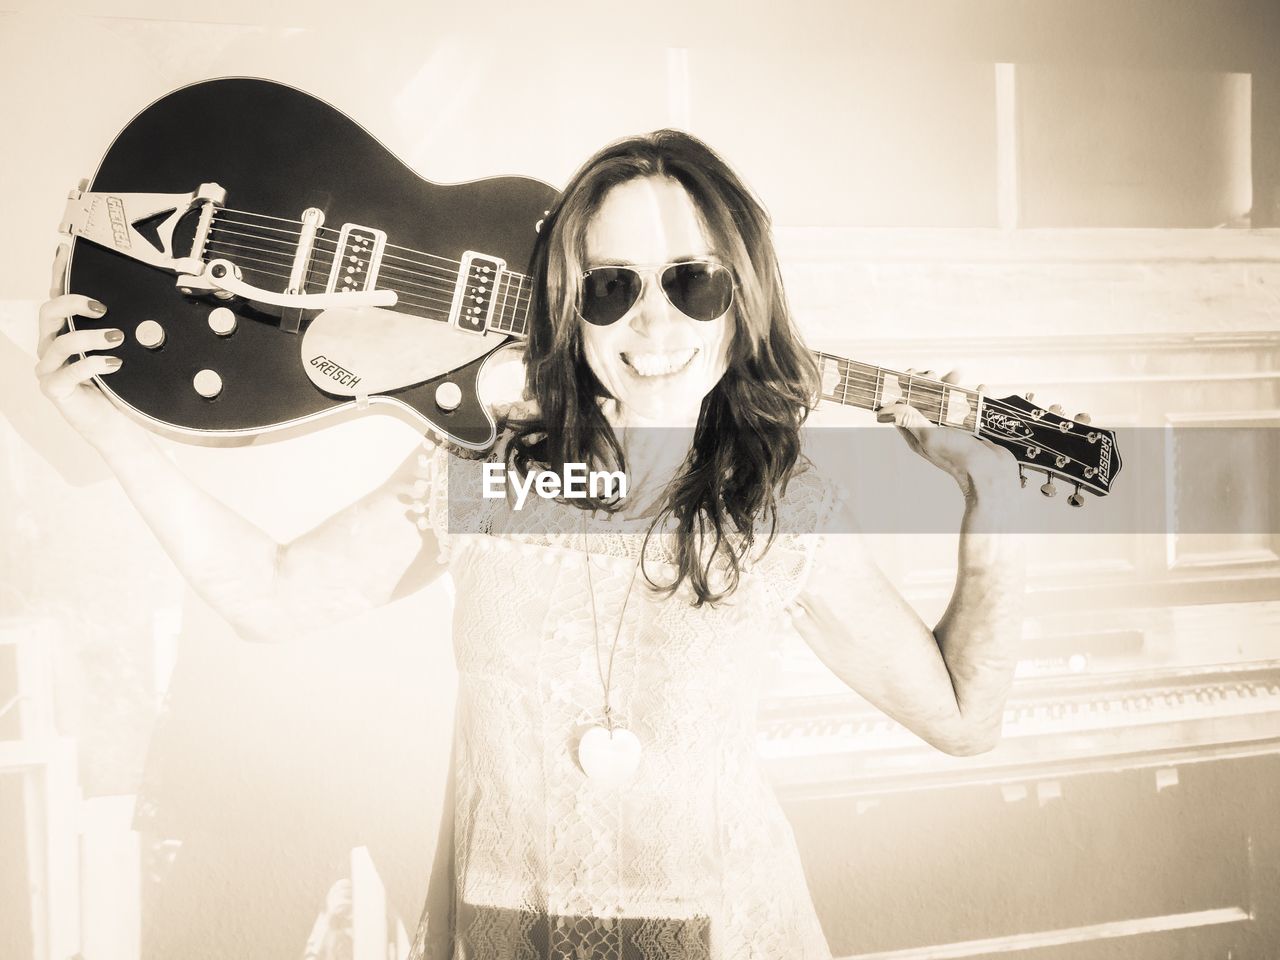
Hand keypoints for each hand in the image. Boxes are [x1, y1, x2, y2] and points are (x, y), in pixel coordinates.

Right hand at [35, 244, 127, 440]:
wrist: (119, 425)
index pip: (57, 298)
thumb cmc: (120, 387)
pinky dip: (91, 365)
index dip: (59, 275)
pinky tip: (112, 363)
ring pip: (58, 342)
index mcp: (65, 333)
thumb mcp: (123, 351)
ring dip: (89, 336)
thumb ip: (121, 329)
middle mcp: (51, 348)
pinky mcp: (55, 390)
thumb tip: (143, 305)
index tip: (66, 252)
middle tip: (101, 307)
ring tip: (116, 338)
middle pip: (48, 312)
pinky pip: (67, 372)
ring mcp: (50, 369)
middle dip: (73, 303)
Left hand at [876, 368, 1018, 503]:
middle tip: (936, 375)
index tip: (912, 373)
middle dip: (929, 384)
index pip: (903, 408)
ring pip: (947, 400)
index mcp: (917, 435)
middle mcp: (932, 431)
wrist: (991, 473)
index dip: (904, 389)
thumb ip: (909, 420)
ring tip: (959, 376)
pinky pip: (970, 406)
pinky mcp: (971, 427)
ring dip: (952, 385)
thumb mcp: (930, 436)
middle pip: (924, 400)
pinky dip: (975, 396)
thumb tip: (881, 412)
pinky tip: (981, 390)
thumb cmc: (958, 457)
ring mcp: (951, 429)